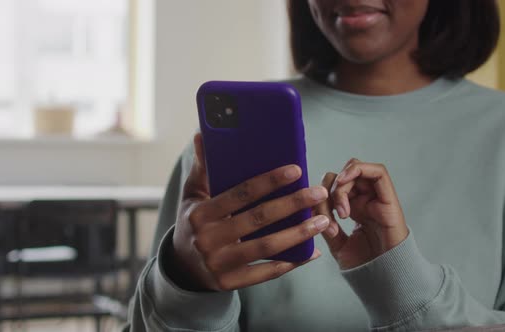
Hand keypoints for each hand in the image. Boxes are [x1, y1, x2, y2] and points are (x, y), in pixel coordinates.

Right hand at [169, 133, 329, 290]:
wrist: (182, 267)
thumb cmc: (194, 222)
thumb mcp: (192, 195)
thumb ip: (202, 168)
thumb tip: (201, 134)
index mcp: (201, 213)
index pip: (240, 194)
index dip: (269, 181)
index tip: (296, 170)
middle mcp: (208, 239)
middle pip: (258, 219)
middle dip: (292, 204)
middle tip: (318, 193)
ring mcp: (218, 264)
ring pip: (265, 247)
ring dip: (297, 234)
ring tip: (322, 221)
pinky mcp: (228, 283)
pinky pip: (265, 273)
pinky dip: (290, 263)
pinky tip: (311, 252)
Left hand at [316, 158, 408, 269]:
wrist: (383, 279)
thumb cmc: (364, 264)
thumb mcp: (336, 242)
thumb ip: (324, 223)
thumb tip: (311, 207)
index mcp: (353, 208)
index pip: (333, 186)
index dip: (321, 194)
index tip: (316, 215)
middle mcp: (365, 200)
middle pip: (343, 175)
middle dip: (330, 189)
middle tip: (332, 214)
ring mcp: (377, 198)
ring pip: (357, 170)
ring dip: (342, 183)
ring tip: (341, 209)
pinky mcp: (389, 199)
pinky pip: (378, 172)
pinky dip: (358, 170)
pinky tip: (345, 182)